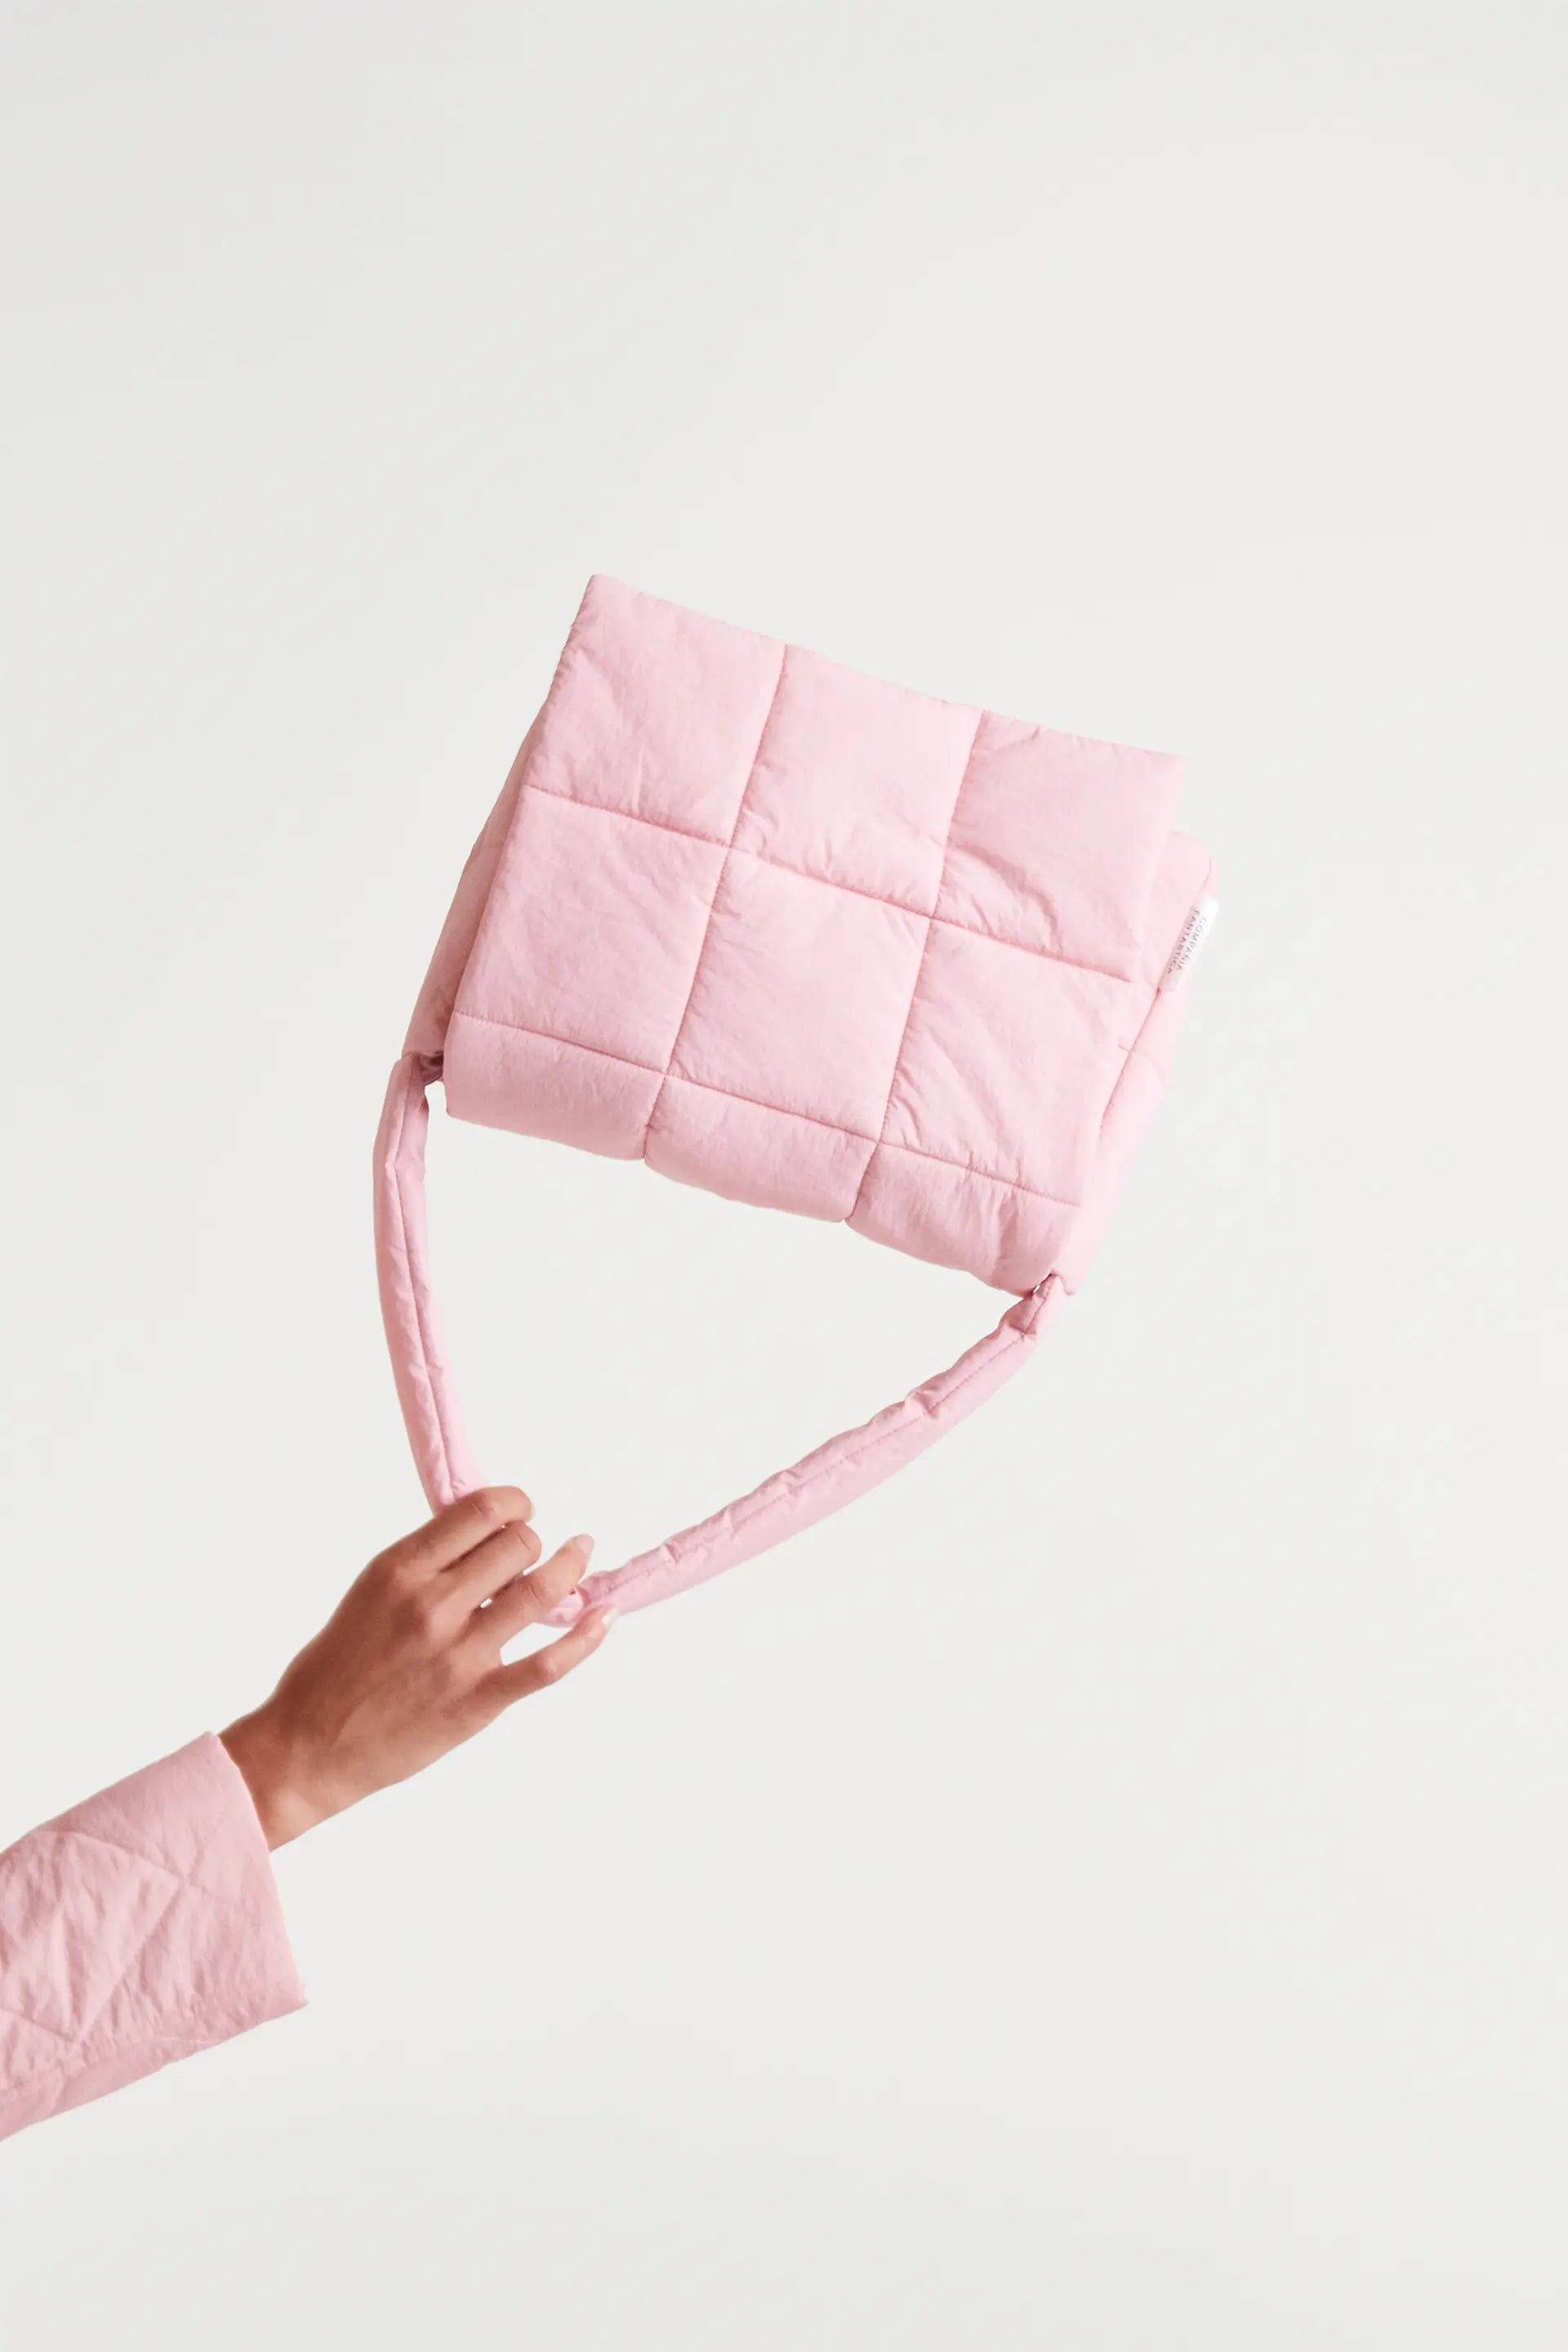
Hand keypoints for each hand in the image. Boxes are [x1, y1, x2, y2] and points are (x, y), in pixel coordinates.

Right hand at [220, 1489, 613, 1847]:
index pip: (481, 1511)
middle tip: (535, 1549)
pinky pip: (549, 1663)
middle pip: (518, 1545)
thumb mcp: (368, 1592)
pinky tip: (603, 1616)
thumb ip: (425, 1563)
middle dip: (533, 1540)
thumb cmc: (332, 1669)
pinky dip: (586, 1637)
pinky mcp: (478, 1700)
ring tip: (582, 1556)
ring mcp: (459, 1655)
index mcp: (399, 1570)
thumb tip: (483, 1534)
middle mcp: (433, 1605)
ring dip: (571, 1569)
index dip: (513, 1503)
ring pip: (542, 1592)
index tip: (520, 1509)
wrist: (306, 1747)